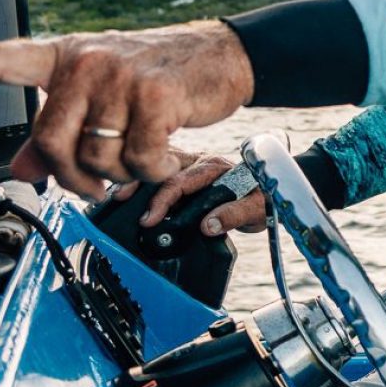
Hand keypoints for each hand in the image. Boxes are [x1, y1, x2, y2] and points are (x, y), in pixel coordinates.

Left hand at [0, 21, 255, 198]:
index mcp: (64, 57)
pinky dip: (154, 171)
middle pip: (51, 142)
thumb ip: (61, 132)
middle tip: (96, 185)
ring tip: (144, 160)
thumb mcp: (104, 98)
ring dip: (123, 175)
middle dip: (74, 177)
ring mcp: (121, 76)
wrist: (221, 57)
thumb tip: (23, 169)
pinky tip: (167, 156)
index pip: (3, 58)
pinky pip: (139, 159)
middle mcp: (87, 62)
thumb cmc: (159, 77)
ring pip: (97, 158)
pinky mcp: (157, 95)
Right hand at [114, 151, 266, 235]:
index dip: (163, 201)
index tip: (149, 220)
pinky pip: (160, 170)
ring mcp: (191, 163)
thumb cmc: (262, 200)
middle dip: (140, 184)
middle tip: (120, 201)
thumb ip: (233, 215)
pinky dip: (143, 177)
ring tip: (117, 194)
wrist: (268, 194)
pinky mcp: (185, 170)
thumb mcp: (255, 210)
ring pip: (159, 164)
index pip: (182, 181)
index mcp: (216, 168)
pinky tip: (128, 189)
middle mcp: (201, 161)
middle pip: (163, 168)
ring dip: (138, 177)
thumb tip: (207, 225)